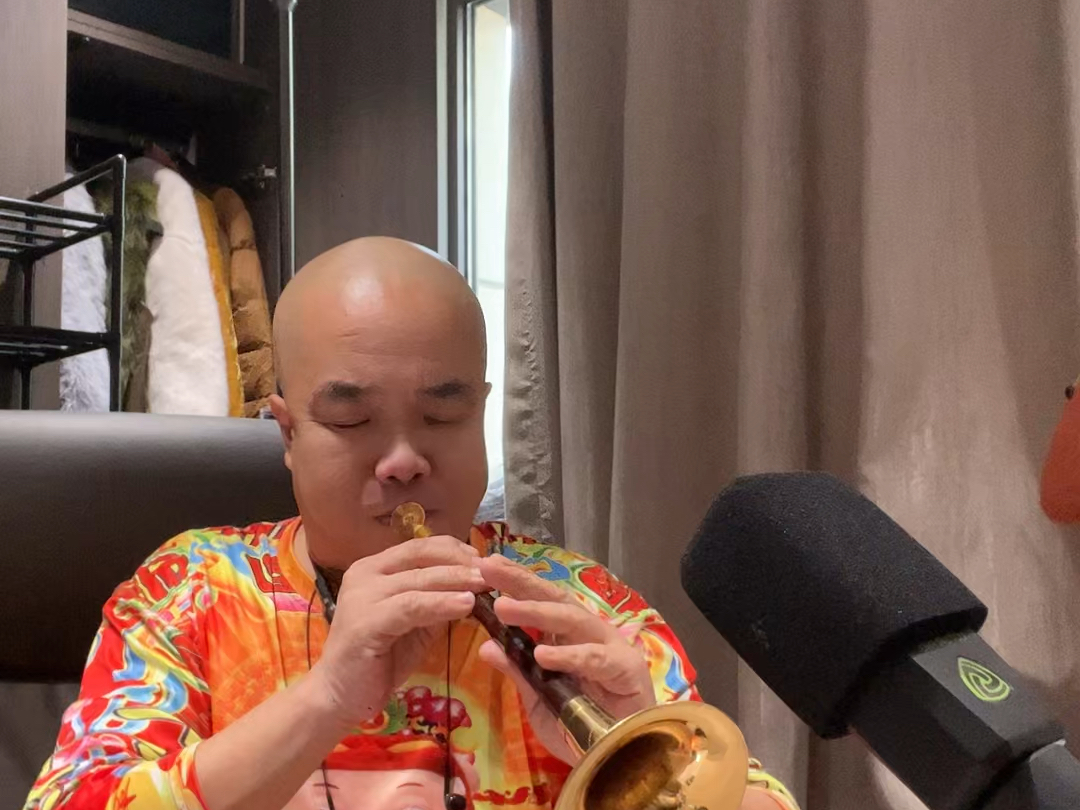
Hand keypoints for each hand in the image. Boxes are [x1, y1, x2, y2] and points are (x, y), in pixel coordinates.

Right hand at [311, 536, 486, 726]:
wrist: (338, 697)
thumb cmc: (378, 661)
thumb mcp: (415, 623)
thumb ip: (436, 601)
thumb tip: (473, 584)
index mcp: (374, 569)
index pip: (420, 546)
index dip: (455, 549)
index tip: (485, 560)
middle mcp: (365, 574)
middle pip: (421, 555)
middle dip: (460, 561)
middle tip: (493, 571)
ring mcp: (362, 596)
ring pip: (419, 579)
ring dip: (456, 580)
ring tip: (485, 585)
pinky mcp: (366, 622)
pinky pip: (412, 606)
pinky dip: (442, 603)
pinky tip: (466, 605)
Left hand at [476, 555, 655, 762]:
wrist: (620, 760)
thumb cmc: (582, 727)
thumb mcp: (539, 700)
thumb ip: (518, 672)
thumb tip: (486, 646)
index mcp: (568, 637)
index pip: (540, 601)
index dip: (514, 583)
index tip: (484, 567)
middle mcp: (589, 634)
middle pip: (555, 599)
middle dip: (522, 583)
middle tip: (489, 570)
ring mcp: (610, 648)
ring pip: (573, 620)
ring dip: (537, 612)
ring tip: (505, 608)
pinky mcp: (627, 669)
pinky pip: (595, 659)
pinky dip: (569, 655)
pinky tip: (543, 653)